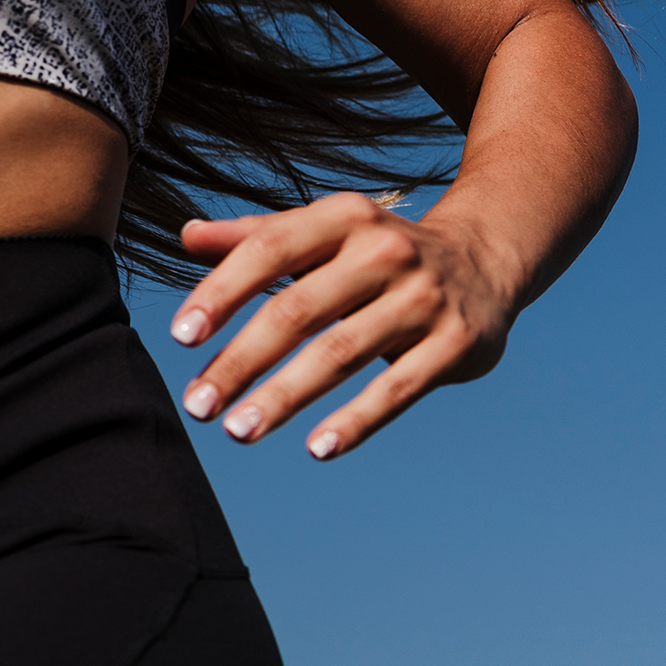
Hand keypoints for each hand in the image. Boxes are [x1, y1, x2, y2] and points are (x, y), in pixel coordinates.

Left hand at [169, 192, 513, 458]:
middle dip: (242, 361)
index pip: (269, 251)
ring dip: (285, 397)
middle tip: (197, 405)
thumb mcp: (324, 232)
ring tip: (237, 431)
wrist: (485, 257)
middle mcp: (384, 251)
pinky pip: (397, 388)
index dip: (221, 293)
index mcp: (343, 218)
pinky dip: (357, 420)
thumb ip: (256, 237)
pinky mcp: (454, 343)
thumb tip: (186, 236)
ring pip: (341, 354)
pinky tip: (317, 447)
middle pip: (298, 310)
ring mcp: (423, 297)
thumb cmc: (377, 252)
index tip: (181, 338)